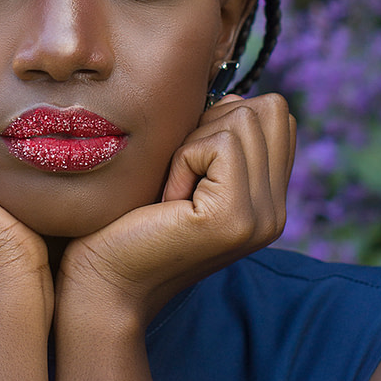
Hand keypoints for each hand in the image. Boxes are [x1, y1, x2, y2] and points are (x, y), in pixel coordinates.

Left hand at [58, 94, 295, 328]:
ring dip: (192, 145)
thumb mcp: (186, 170)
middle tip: (180, 175)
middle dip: (212, 125)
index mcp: (269, 199)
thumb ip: (220, 138)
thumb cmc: (130, 220)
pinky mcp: (235, 218)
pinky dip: (182, 160)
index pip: (277, 116)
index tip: (188, 163)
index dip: (223, 120)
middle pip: (268, 110)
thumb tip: (234, 98)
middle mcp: (276, 211)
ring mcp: (262, 218)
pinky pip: (218, 145)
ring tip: (172, 190)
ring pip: (243, 120)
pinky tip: (167, 200)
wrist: (103, 282)